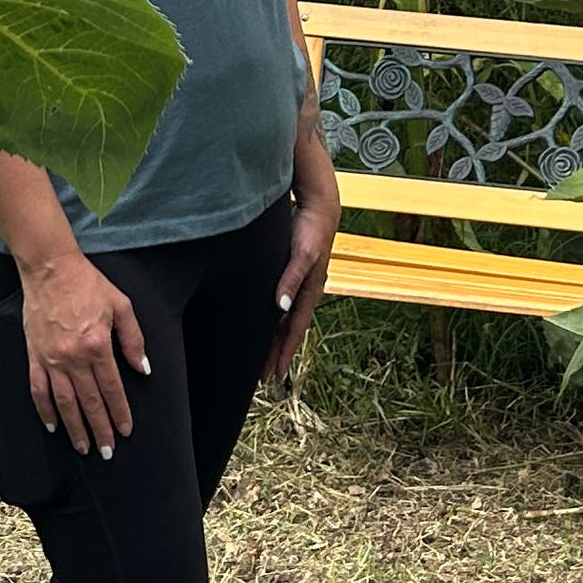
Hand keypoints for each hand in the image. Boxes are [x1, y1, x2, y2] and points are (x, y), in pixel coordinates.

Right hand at [21, 250, 146, 454]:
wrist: (50, 269)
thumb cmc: (88, 284)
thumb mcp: (121, 305)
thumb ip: (133, 340)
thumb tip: (143, 369)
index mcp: (98, 346)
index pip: (112, 389)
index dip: (120, 413)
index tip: (125, 431)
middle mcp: (74, 358)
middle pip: (89, 402)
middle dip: (100, 430)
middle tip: (107, 452)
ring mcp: (51, 359)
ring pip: (64, 403)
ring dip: (75, 428)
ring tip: (83, 448)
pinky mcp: (34, 356)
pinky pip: (38, 390)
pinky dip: (45, 411)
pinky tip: (53, 426)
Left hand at [267, 184, 337, 384]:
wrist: (319, 207)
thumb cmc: (311, 229)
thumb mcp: (301, 255)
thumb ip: (291, 280)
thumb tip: (280, 307)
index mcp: (310, 292)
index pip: (294, 330)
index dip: (284, 353)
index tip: (274, 375)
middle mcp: (305, 292)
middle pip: (289, 330)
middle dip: (276, 353)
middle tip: (262, 376)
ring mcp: (299, 284)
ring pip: (285, 320)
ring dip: (274, 339)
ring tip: (262, 357)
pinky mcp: (292, 274)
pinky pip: (282, 305)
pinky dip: (274, 319)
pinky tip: (264, 323)